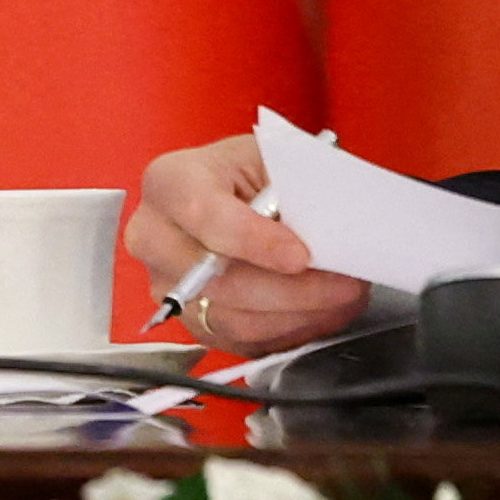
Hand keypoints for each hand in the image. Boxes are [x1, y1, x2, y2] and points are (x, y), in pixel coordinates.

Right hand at [122, 134, 364, 353]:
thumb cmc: (251, 175)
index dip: (255, 242)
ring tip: (342, 298)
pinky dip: (288, 331)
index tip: (302, 256)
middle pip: (218, 280)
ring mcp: (168, 287)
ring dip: (298, 315)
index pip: (205, 217)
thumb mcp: (272, 158)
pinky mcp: (190, 321)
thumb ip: (295, 188)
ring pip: (233, 318)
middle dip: (292, 289)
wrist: (231, 195)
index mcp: (170, 183)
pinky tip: (319, 312)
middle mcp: (155, 238)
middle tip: (344, 284)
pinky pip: (240, 341)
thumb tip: (330, 232)